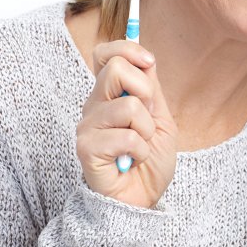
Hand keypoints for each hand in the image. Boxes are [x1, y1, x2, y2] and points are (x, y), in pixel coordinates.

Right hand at [76, 40, 177, 207]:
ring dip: (146, 129)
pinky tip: (132, 160)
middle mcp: (94, 105)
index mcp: (111, 94)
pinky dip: (141, 150)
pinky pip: (127, 136)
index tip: (149, 62)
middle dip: (146, 91)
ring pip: (128, 105)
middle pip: (115, 68)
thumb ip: (151, 88)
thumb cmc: (150, 158)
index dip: (127, 49)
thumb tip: (146, 58)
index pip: (105, 54)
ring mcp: (88, 126)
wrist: (142, 198)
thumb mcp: (160, 116)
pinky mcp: (87, 148)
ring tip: (140, 146)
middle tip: (147, 119)